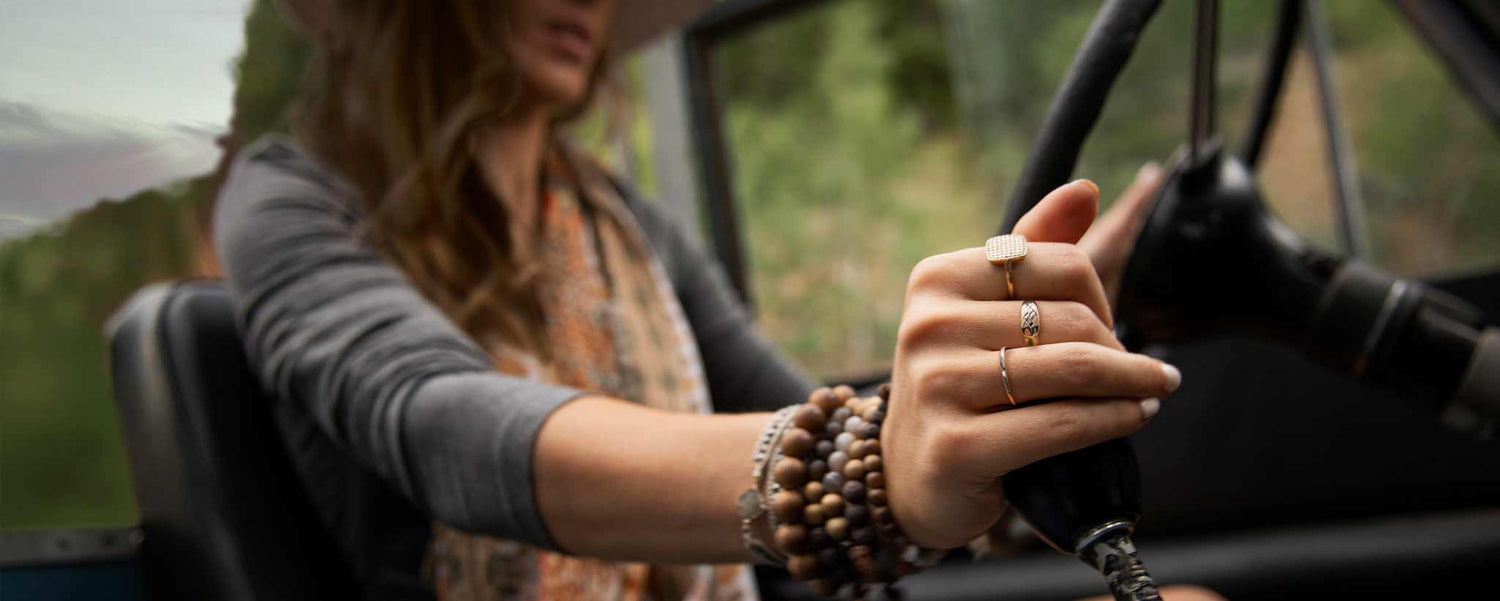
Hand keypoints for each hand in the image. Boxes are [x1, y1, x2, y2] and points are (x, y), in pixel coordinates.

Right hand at [882, 179, 1180, 548]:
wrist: (911, 476)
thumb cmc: (961, 385)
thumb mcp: (986, 312)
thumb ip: (1033, 249)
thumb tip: (1085, 190)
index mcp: (935, 279)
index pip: (1059, 263)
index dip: (1100, 295)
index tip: (1107, 326)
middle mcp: (928, 326)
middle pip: (1070, 317)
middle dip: (1118, 346)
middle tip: (1135, 370)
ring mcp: (937, 387)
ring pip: (1075, 368)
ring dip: (1133, 382)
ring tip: (1155, 388)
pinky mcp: (956, 446)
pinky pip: (1063, 424)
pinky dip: (1114, 420)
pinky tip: (1134, 417)